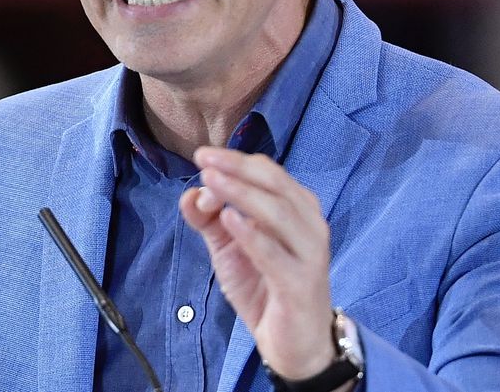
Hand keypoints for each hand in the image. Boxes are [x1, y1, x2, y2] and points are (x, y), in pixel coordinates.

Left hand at [179, 146, 334, 379]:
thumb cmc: (265, 287)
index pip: (268, 172)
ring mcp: (309, 253)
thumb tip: (190, 193)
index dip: (235, 162)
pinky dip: (253, 234)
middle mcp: (309, 225)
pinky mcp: (301, 283)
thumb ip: (209, 219)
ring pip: (278, 213)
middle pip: (275, 184)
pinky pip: (276, 254)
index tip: (202, 156)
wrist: (294, 343)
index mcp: (297, 209)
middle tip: (204, 159)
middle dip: (237, 168)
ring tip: (211, 181)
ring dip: (243, 193)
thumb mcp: (229, 248)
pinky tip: (229, 219)